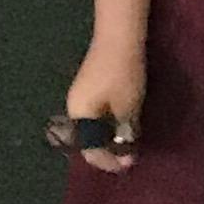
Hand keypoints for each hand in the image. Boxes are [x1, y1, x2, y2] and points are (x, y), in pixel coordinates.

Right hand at [63, 40, 143, 173]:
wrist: (120, 36)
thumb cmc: (122, 74)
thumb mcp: (127, 108)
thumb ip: (125, 134)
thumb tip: (127, 156)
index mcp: (79, 115)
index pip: (89, 149)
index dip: (108, 161)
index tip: (128, 167)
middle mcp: (74, 107)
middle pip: (88, 138)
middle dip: (107, 150)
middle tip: (128, 157)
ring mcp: (82, 95)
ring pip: (93, 126)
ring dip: (109, 137)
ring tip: (128, 143)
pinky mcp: (91, 85)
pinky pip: (97, 113)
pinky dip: (109, 123)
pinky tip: (123, 123)